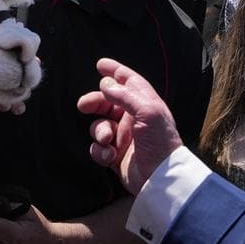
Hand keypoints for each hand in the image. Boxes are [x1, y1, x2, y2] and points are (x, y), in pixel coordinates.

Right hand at [77, 58, 183, 195]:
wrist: (161, 178)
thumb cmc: (160, 141)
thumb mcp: (148, 112)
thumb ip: (125, 96)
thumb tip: (105, 83)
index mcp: (144, 104)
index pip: (128, 82)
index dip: (115, 71)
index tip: (100, 64)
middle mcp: (133, 118)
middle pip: (108, 102)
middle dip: (95, 102)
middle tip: (84, 105)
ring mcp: (123, 137)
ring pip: (100, 125)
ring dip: (99, 130)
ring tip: (106, 139)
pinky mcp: (115, 155)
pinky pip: (98, 148)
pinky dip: (99, 151)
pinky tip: (109, 155)